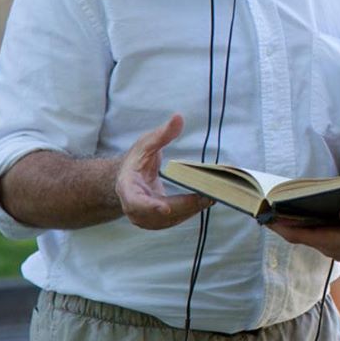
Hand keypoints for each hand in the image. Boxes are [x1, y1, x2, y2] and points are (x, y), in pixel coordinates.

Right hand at [115, 115, 212, 229]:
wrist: (128, 179)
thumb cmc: (136, 160)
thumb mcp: (146, 143)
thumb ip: (162, 134)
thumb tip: (178, 117)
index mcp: (127, 189)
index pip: (136, 202)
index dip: (150, 207)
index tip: (164, 209)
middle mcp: (135, 209)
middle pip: (160, 213)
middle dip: (185, 205)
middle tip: (207, 197)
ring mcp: (146, 219)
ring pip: (171, 220)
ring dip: (191, 210)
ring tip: (211, 197)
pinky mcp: (158, 222)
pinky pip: (175, 219)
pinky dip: (190, 211)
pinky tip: (205, 200)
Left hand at [268, 207, 339, 271]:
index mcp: (331, 242)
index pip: (297, 235)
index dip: (279, 226)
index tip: (263, 216)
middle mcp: (329, 247)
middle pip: (299, 234)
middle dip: (284, 222)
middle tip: (268, 207)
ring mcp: (336, 247)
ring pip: (310, 235)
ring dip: (297, 223)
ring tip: (284, 207)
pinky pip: (320, 234)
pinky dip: (312, 225)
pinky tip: (310, 214)